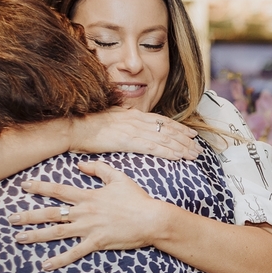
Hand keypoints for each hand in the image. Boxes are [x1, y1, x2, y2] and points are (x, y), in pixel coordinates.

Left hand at [9, 160, 170, 269]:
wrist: (152, 219)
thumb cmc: (137, 199)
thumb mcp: (118, 178)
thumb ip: (98, 169)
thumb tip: (79, 165)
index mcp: (88, 196)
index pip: (59, 190)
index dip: (40, 188)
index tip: (24, 186)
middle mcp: (84, 212)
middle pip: (51, 213)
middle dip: (29, 216)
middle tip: (10, 219)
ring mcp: (89, 228)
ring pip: (56, 232)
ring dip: (36, 235)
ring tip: (18, 238)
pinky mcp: (96, 243)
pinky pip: (74, 253)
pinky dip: (59, 260)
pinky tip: (45, 266)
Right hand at [68, 107, 201, 160]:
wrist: (73, 126)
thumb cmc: (87, 125)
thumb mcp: (110, 117)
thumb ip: (123, 120)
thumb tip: (130, 120)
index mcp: (132, 115)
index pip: (161, 121)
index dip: (178, 128)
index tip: (190, 134)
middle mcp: (136, 120)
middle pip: (167, 130)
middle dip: (185, 139)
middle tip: (198, 147)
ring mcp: (133, 130)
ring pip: (164, 139)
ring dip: (181, 147)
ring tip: (193, 154)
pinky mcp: (127, 141)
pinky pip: (152, 148)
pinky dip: (167, 152)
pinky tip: (178, 157)